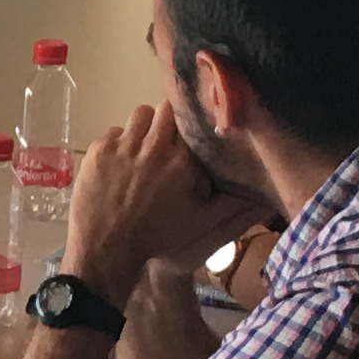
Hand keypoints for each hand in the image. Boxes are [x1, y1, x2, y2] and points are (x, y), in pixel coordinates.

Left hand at [66, 100, 271, 299]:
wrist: (106, 250)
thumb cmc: (156, 238)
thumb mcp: (200, 224)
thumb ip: (230, 205)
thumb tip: (259, 194)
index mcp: (183, 160)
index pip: (193, 120)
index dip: (192, 123)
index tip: (191, 132)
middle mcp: (155, 146)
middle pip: (166, 109)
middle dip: (169, 120)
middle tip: (167, 139)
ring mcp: (124, 146)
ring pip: (140, 114)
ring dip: (145, 127)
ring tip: (144, 147)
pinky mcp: (99, 150)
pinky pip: (114, 131)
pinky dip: (119, 142)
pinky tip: (120, 162)